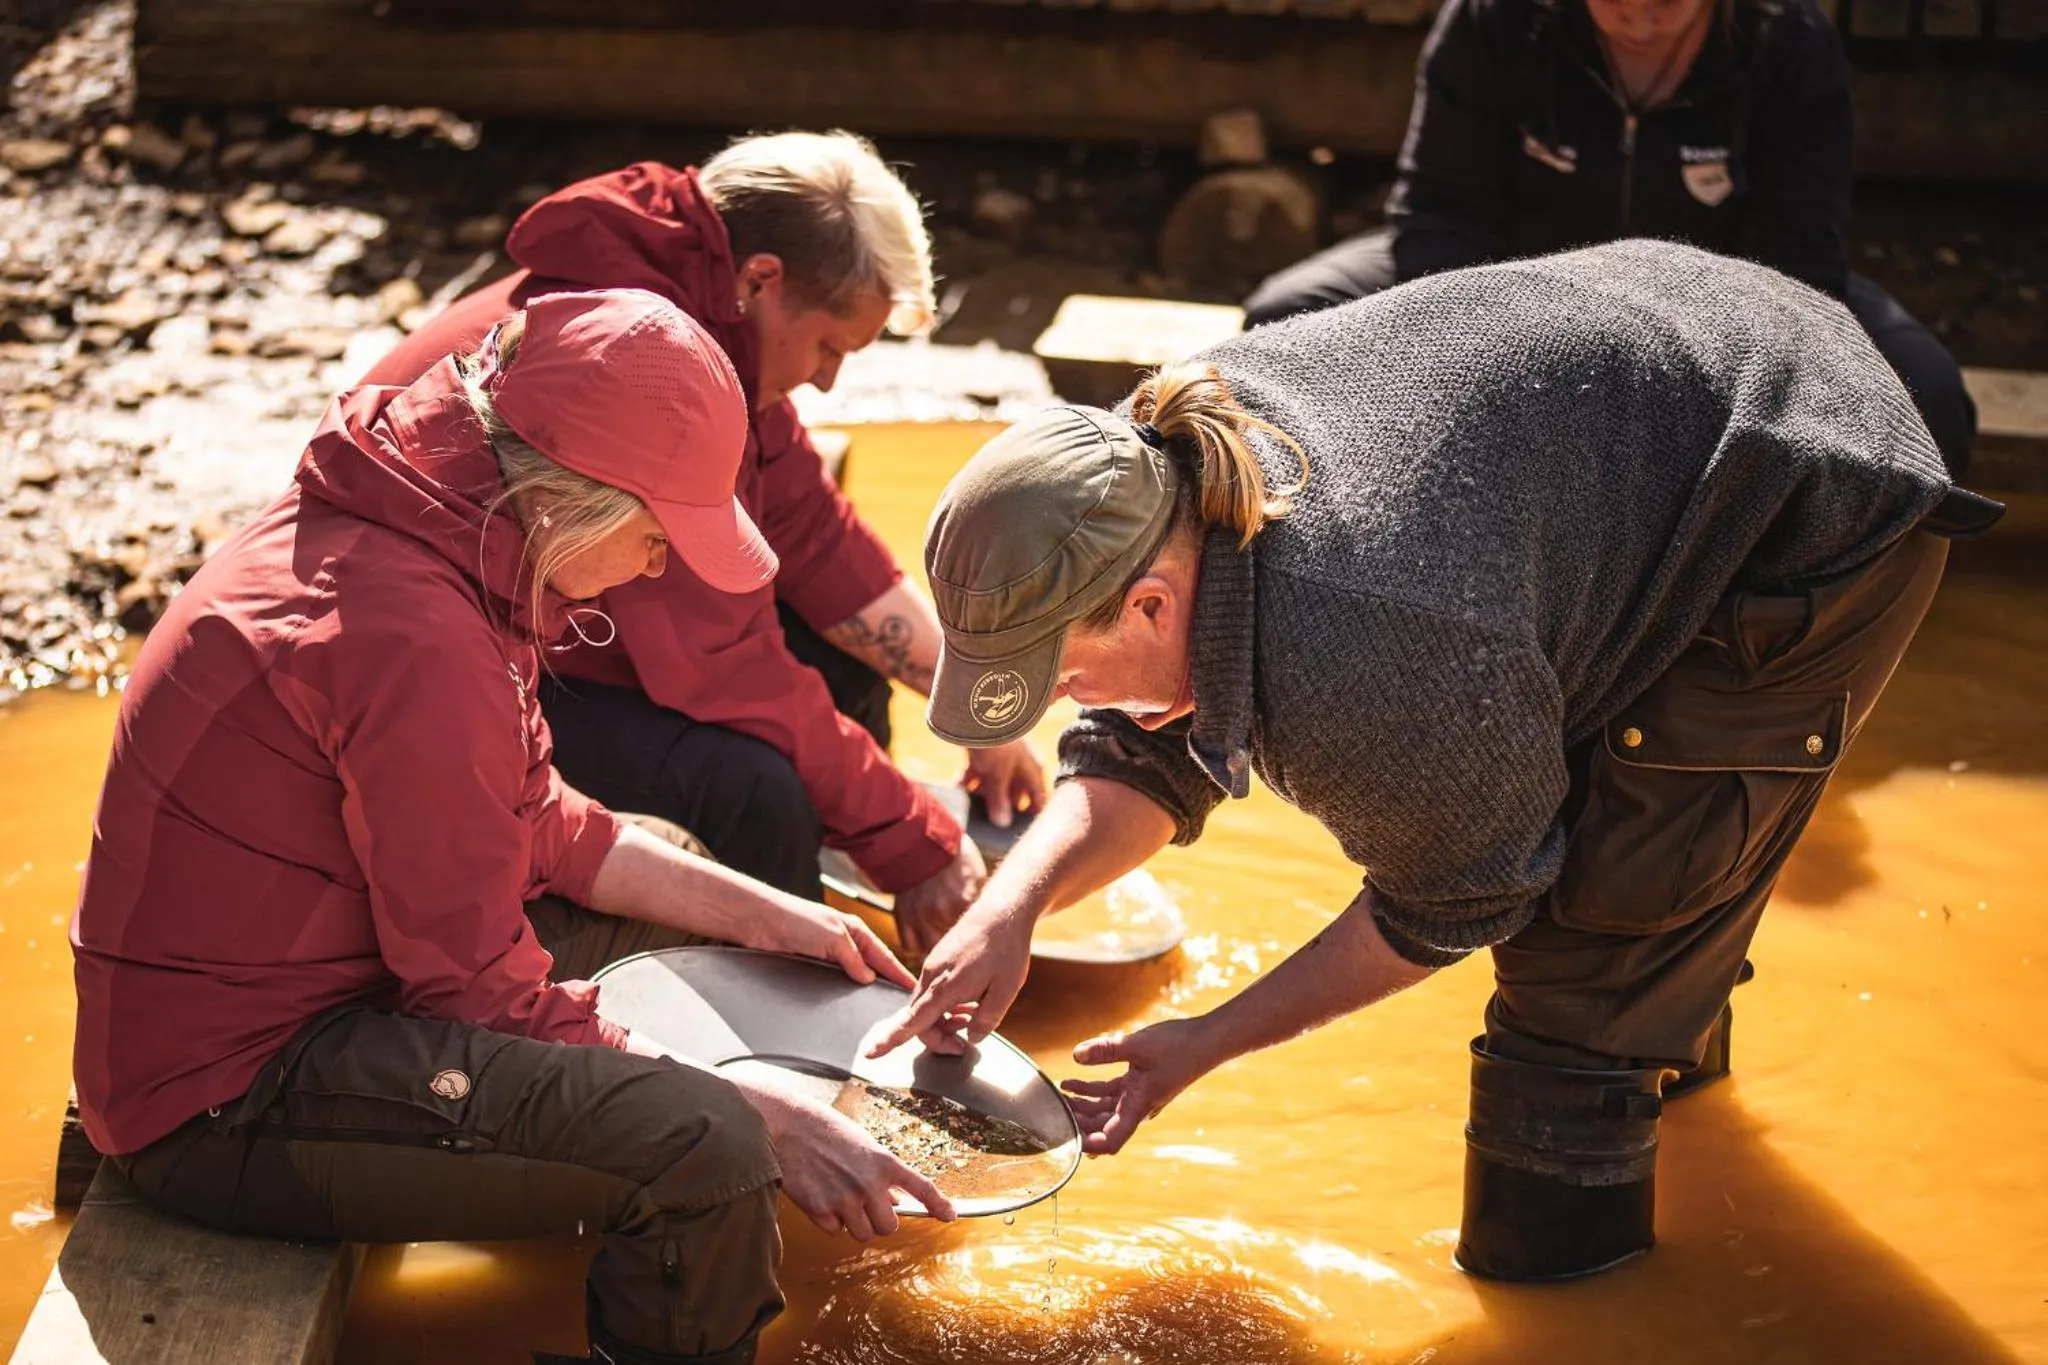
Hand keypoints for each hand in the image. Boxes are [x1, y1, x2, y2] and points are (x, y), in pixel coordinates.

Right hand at [727, 1065, 956, 1238]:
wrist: (786, 1126)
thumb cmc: (822, 1129)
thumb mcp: (860, 1144)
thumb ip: (880, 1172)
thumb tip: (894, 1201)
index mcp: (883, 1161)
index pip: (920, 1186)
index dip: (938, 1204)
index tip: (950, 1216)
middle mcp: (868, 1183)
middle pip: (888, 1226)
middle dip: (878, 1220)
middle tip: (863, 1204)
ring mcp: (845, 1198)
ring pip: (862, 1234)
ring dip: (854, 1223)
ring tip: (838, 1197)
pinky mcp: (820, 1210)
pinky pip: (834, 1231)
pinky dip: (828, 1221)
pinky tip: (819, 1196)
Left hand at [749, 895, 916, 990]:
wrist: (757, 922)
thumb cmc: (793, 917)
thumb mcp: (833, 936)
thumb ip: (853, 958)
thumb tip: (868, 978)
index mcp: (854, 930)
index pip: (883, 956)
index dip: (898, 973)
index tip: (912, 988)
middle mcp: (842, 943)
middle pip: (870, 969)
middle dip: (883, 985)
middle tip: (898, 1005)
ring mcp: (826, 957)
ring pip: (850, 979)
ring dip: (860, 992)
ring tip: (874, 1011)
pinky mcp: (808, 968)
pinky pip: (831, 985)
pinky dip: (839, 994)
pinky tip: (844, 1005)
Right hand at [867, 897, 1035, 1058]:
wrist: (1003, 910)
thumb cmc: (1006, 948)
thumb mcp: (1005, 991)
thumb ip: (986, 1020)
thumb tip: (971, 1037)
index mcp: (945, 987)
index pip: (911, 1022)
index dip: (890, 1040)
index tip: (870, 1053)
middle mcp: (932, 976)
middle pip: (919, 1019)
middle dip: (937, 1037)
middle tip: (963, 1044)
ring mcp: (933, 965)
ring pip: (926, 1004)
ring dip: (943, 1020)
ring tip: (972, 1016)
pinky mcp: (938, 958)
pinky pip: (932, 989)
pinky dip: (945, 1003)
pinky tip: (968, 1001)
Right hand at [890, 838, 987, 957]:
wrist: (923, 841)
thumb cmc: (955, 859)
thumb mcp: (978, 878)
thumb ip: (980, 905)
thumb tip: (988, 926)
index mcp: (962, 902)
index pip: (974, 939)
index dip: (977, 942)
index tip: (980, 941)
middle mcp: (938, 913)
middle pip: (952, 950)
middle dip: (958, 948)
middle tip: (963, 941)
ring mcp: (918, 916)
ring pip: (930, 951)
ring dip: (937, 946)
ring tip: (943, 934)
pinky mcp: (902, 917)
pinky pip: (910, 945)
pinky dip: (918, 942)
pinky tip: (926, 931)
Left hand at [961, 740, 1045, 828]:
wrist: (976, 710)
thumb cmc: (997, 742)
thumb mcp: (998, 775)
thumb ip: (1000, 800)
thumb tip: (1002, 824)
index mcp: (1032, 770)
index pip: (1038, 797)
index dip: (1032, 814)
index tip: (1023, 831)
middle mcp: (1019, 765)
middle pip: (1014, 793)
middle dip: (1002, 808)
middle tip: (992, 826)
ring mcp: (1000, 759)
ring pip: (993, 784)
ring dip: (983, 795)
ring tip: (972, 810)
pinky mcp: (982, 753)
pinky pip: (977, 773)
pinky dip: (969, 782)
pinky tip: (958, 789)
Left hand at [1060, 1017, 1218, 1156]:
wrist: (1206, 1040)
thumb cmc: (1178, 1046)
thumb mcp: (1137, 1045)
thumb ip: (1105, 1051)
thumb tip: (1076, 1055)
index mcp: (1138, 1106)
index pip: (1109, 1141)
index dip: (1087, 1145)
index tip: (1065, 1139)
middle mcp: (1137, 1107)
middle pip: (1101, 1127)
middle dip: (1076, 1122)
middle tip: (1053, 1111)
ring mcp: (1138, 1096)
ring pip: (1103, 1111)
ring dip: (1081, 1106)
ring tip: (1058, 1095)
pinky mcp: (1140, 1084)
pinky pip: (1110, 1094)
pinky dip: (1091, 1091)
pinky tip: (1073, 1082)